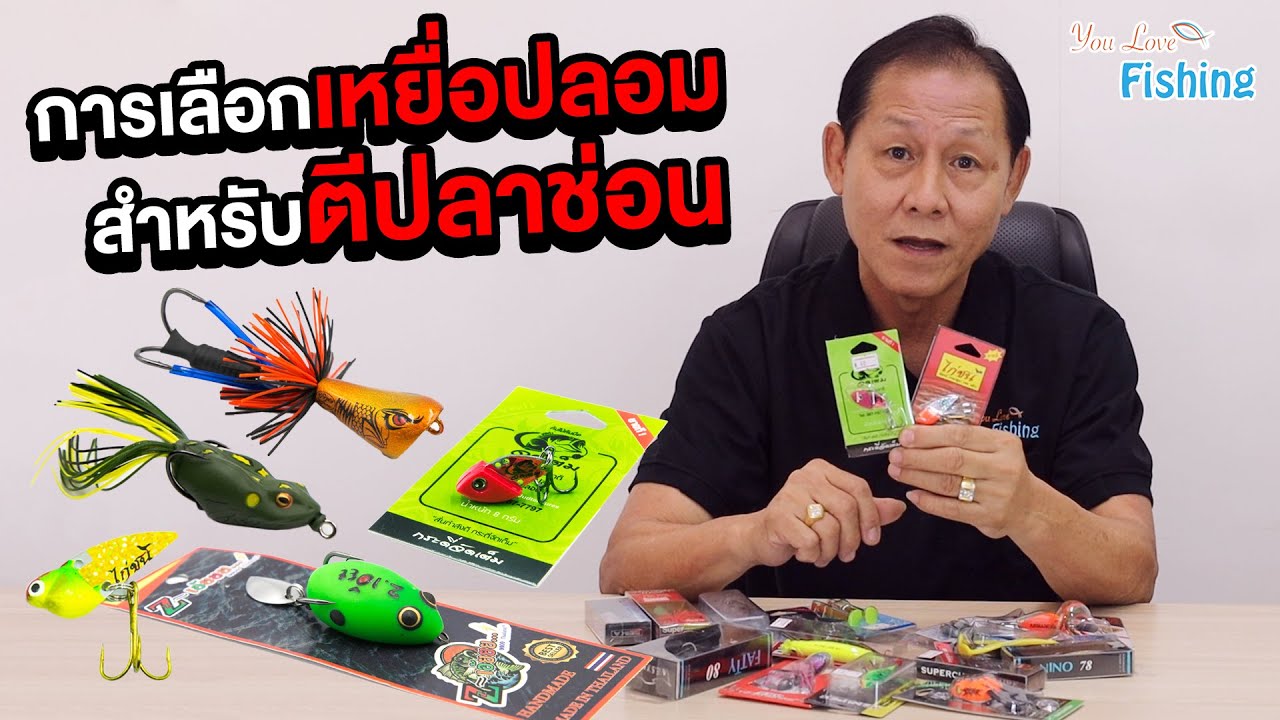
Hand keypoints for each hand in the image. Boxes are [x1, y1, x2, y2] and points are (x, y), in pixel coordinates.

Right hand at [751, 459, 906, 567]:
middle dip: (852, 539)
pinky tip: (805, 553)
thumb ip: (867, 509)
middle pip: (847, 508)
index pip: (858, 488)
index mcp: (822, 470)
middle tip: (847, 554)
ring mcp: (789, 495)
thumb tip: (899, 507)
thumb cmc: (802, 523)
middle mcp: (805, 476)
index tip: (872, 539)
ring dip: (830, 551)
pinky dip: (812, 555)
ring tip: (822, 554)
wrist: (762, 536)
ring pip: (830, 528)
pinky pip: (811, 541)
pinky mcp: (778, 516)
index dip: (871, 516)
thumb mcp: (837, 514)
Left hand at [887, 425, 1044, 537]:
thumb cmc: (1002, 471)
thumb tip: (919, 432)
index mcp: (1003, 443)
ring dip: (917, 477)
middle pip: (952, 459)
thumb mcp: (993, 449)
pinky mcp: (989, 516)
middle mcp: (1003, 467)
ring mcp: (997, 494)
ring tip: (896, 471)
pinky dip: (929, 502)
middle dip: (918, 457)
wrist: (1030, 507)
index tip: (905, 436)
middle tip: (895, 455)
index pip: (961, 435)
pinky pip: (952, 509)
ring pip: (949, 484)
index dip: (930, 435)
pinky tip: (913, 494)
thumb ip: (964, 440)